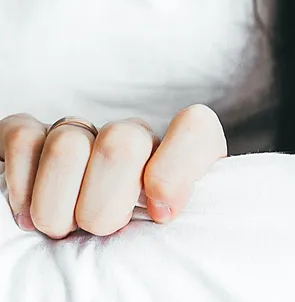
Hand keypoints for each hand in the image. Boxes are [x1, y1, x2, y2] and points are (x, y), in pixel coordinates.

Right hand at [0, 105, 226, 238]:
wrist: (79, 240)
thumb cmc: (136, 242)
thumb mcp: (169, 236)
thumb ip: (179, 220)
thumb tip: (163, 211)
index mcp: (178, 158)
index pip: (195, 128)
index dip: (175, 171)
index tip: (161, 215)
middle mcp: (132, 137)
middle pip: (122, 143)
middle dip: (104, 206)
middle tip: (99, 231)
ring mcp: (83, 132)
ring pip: (68, 146)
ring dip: (59, 206)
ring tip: (62, 229)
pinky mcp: (33, 136)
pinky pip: (23, 139)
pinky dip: (22, 186)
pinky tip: (28, 214)